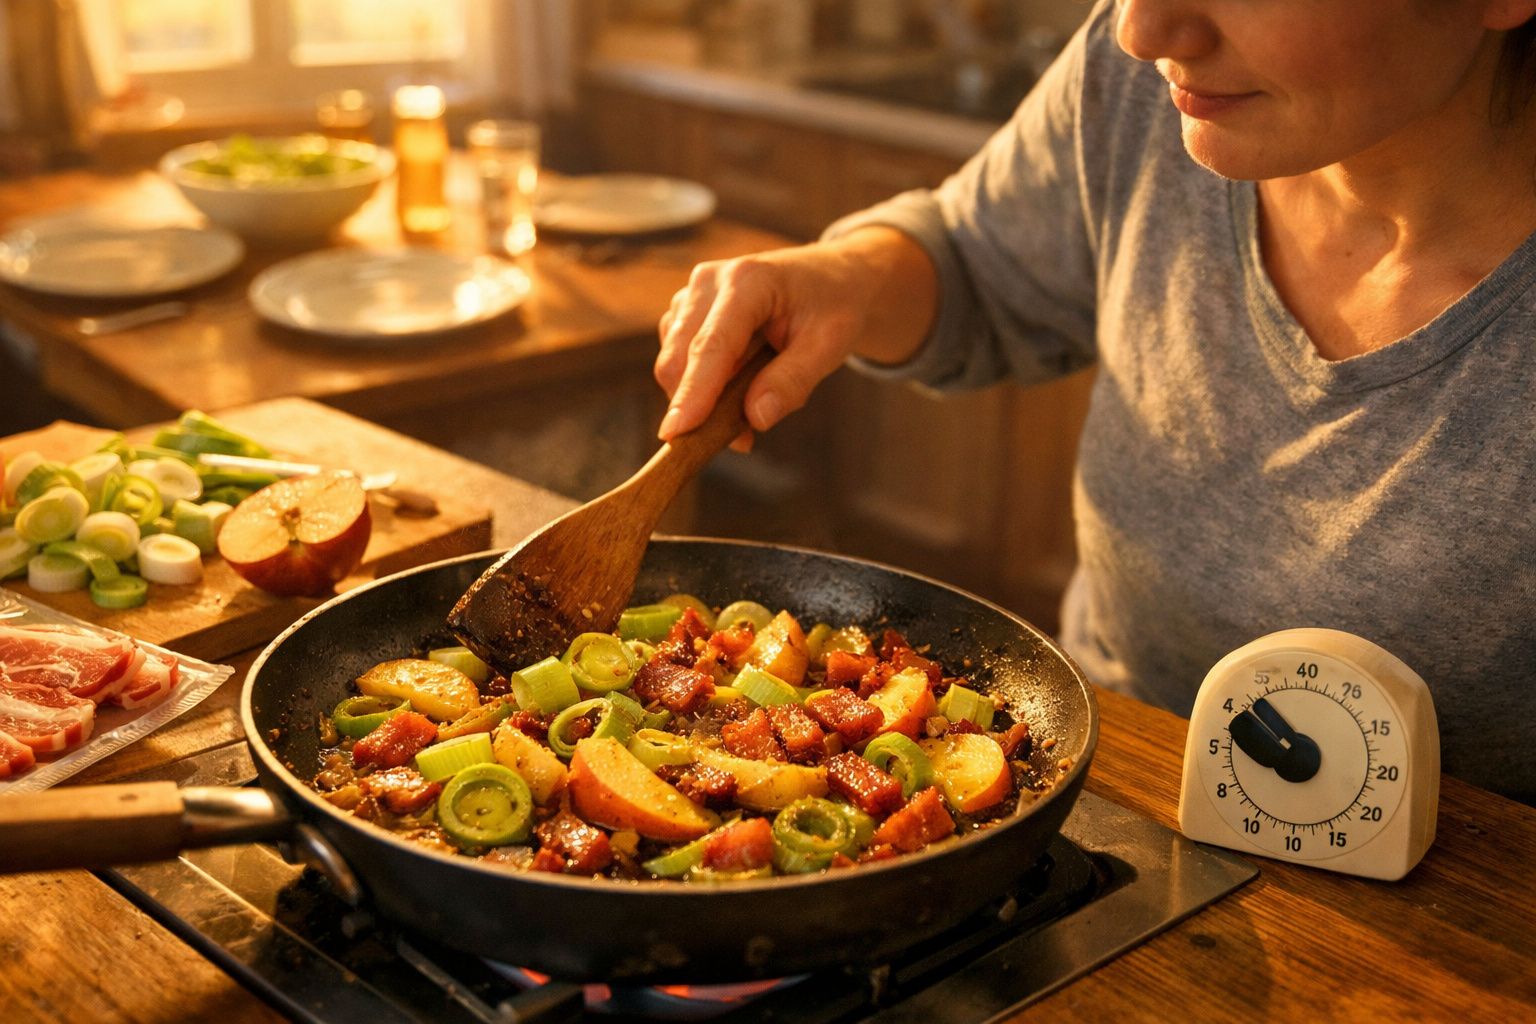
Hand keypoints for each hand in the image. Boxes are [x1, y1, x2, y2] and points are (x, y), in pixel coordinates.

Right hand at [654, 228, 937, 446]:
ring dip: (701, 399)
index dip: (693, 392)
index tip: (677, 433)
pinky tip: (737, 391)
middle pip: (680, 357)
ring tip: (751, 408)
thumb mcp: (830, 344)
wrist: (830, 279)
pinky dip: (700, 388)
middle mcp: (710, 281)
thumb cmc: (833, 307)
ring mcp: (693, 295)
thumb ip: (793, 380)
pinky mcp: (685, 313)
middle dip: (697, 407)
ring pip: (673, 363)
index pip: (713, 345)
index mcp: (748, 281)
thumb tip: (756, 418)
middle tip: (742, 440)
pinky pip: (678, 362)